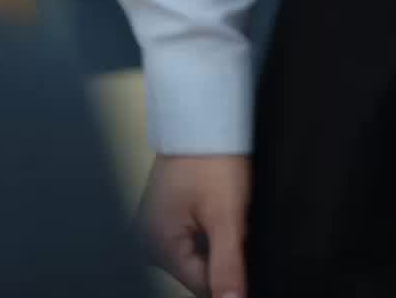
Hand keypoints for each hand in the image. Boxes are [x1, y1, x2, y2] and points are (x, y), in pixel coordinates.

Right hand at [137, 153, 252, 297]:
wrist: (206, 114)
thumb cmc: (210, 153)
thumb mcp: (226, 214)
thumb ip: (229, 265)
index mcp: (156, 244)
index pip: (202, 285)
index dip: (231, 276)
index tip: (246, 251)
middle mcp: (150, 238)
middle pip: (200, 270)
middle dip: (225, 254)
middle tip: (236, 220)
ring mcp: (158, 224)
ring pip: (200, 253)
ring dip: (220, 240)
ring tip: (228, 210)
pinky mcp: (169, 212)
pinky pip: (196, 235)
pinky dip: (213, 227)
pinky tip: (221, 208)